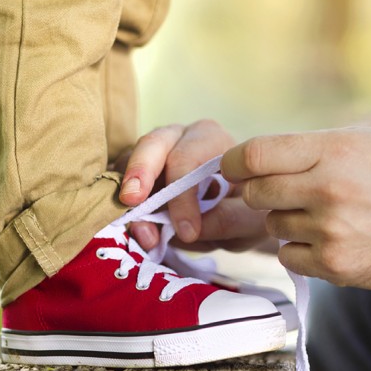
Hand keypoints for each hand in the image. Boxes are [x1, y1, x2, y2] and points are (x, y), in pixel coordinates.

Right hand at [117, 120, 270, 251]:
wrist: (239, 211)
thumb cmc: (247, 208)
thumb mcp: (251, 219)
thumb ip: (228, 221)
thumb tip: (187, 230)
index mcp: (212, 139)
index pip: (189, 159)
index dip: (182, 197)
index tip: (188, 233)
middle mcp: (180, 137)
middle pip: (152, 144)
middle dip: (140, 173)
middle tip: (132, 203)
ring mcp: (154, 153)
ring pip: (130, 163)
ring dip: (130, 199)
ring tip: (140, 233)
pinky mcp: (137, 172)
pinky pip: (120, 182)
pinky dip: (121, 205)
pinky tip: (133, 228)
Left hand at [220, 126, 370, 288]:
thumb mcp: (361, 141)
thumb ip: (306, 148)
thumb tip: (247, 161)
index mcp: (333, 149)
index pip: (254, 155)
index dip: (233, 163)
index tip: (232, 169)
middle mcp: (329, 188)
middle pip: (255, 193)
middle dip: (261, 192)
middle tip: (286, 193)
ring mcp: (332, 230)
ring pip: (272, 225)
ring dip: (288, 221)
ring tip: (326, 216)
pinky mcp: (336, 265)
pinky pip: (288, 256)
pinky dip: (301, 250)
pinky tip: (331, 239)